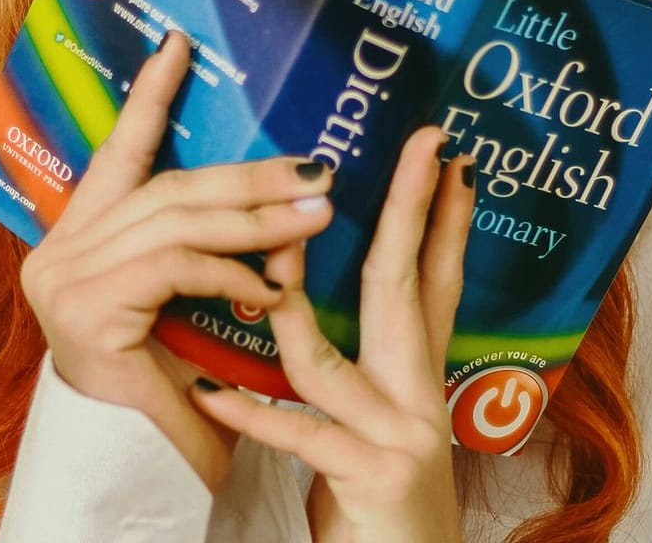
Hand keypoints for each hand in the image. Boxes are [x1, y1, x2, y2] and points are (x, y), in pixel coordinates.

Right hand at [19, 32, 334, 489]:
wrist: (136, 472)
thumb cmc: (167, 386)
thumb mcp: (182, 300)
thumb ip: (197, 243)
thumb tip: (271, 185)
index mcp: (79, 237)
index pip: (119, 151)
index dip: (150, 95)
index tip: (181, 44)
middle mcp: (59, 251)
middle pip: (168, 187)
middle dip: (248, 175)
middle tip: (316, 168)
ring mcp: (64, 280)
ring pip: (178, 222)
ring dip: (257, 218)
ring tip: (318, 213)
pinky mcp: (85, 312)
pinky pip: (176, 268)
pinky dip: (231, 270)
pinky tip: (272, 284)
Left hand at [190, 126, 475, 541]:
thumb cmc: (377, 505)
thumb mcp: (378, 422)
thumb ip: (359, 366)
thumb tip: (307, 296)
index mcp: (418, 377)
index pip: (434, 279)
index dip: (443, 216)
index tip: (445, 155)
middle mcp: (420, 397)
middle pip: (406, 286)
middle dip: (412, 209)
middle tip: (425, 146)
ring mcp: (401, 435)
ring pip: (330, 356)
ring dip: (289, 299)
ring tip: (262, 249)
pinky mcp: (372, 478)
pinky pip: (298, 433)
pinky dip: (249, 411)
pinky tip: (206, 390)